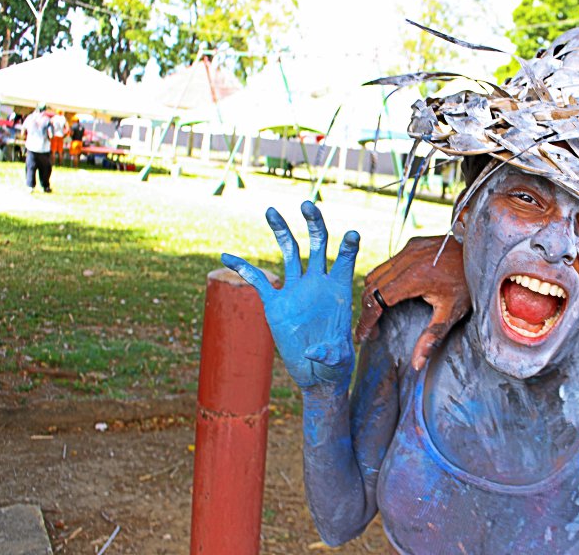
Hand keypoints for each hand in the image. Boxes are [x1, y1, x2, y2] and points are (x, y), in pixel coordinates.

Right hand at [222, 201, 359, 390]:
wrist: (317, 373)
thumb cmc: (335, 364)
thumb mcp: (337, 361)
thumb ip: (331, 353)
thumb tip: (317, 351)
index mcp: (339, 291)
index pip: (345, 262)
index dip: (349, 248)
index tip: (353, 234)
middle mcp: (318, 284)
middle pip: (317, 245)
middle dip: (314, 224)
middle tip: (308, 204)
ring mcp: (296, 291)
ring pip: (289, 253)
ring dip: (282, 230)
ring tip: (272, 210)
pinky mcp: (276, 304)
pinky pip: (258, 282)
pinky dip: (243, 269)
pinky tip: (226, 256)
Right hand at [355, 235, 469, 369]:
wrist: (483, 252)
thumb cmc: (469, 283)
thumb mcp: (453, 312)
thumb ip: (431, 337)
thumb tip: (416, 364)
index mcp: (414, 278)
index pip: (378, 300)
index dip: (367, 320)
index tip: (363, 336)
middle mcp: (407, 260)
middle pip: (372, 286)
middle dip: (367, 310)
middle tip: (370, 331)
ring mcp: (408, 249)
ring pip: (376, 273)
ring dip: (372, 294)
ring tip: (377, 315)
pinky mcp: (412, 244)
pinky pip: (388, 263)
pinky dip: (382, 280)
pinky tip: (390, 295)